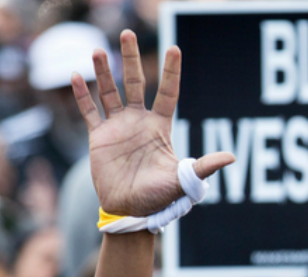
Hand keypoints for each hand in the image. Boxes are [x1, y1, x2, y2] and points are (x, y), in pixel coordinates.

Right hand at [71, 30, 233, 216]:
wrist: (132, 211)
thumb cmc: (160, 198)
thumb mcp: (184, 180)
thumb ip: (203, 166)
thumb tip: (231, 157)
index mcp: (160, 126)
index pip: (167, 92)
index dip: (171, 72)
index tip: (174, 48)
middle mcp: (139, 122)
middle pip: (135, 83)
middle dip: (130, 58)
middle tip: (127, 34)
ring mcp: (118, 128)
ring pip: (109, 92)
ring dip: (103, 71)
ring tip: (98, 49)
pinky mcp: (99, 138)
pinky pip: (90, 112)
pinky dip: (82, 95)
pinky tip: (76, 76)